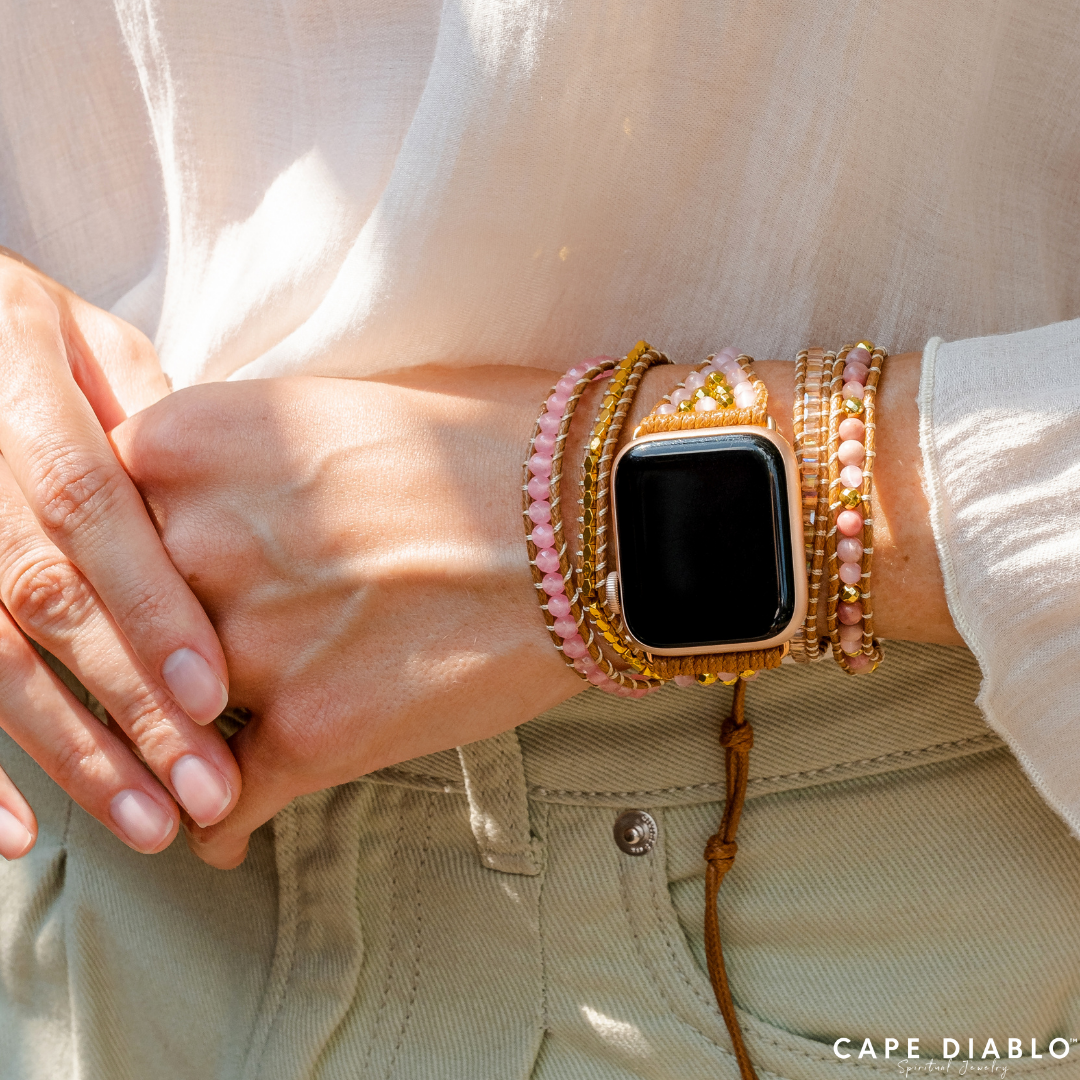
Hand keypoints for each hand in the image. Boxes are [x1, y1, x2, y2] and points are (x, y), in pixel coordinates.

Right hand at [0, 251, 239, 859]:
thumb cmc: (19, 333)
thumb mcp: (85, 338)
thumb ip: (147, 414)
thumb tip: (220, 505)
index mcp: (17, 387)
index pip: (87, 507)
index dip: (144, 601)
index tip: (211, 692)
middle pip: (41, 597)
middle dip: (125, 702)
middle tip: (202, 789)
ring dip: (64, 752)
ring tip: (144, 821)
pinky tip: (15, 834)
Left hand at [111, 369, 583, 867]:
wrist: (605, 518)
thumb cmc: (498, 442)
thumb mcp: (348, 404)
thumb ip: (252, 449)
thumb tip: (218, 492)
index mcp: (196, 441)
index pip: (106, 505)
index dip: (144, 541)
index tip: (161, 568)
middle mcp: (203, 540)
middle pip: (133, 608)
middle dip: (167, 632)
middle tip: (210, 643)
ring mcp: (252, 643)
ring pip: (174, 709)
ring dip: (190, 729)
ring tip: (201, 747)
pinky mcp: (313, 732)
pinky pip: (226, 802)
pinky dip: (220, 819)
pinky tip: (224, 825)